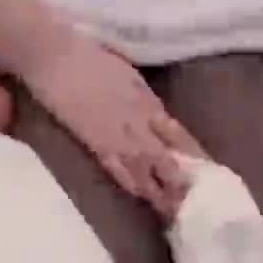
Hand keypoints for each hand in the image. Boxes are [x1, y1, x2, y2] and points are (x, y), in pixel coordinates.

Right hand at [20, 32, 202, 218]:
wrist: (53, 53)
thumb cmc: (86, 54)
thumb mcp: (125, 70)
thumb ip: (142, 94)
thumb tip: (155, 113)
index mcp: (146, 98)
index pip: (178, 134)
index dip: (194, 155)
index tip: (210, 173)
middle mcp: (138, 118)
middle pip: (167, 155)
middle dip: (182, 179)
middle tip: (196, 201)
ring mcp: (116, 132)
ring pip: (146, 167)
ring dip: (160, 188)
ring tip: (174, 209)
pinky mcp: (94, 141)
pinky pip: (117, 168)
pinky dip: (131, 182)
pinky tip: (140, 195)